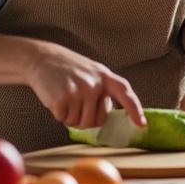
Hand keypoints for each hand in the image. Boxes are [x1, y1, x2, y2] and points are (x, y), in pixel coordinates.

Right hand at [26, 42, 145, 129]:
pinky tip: (56, 100)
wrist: (43, 59)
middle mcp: (95, 85)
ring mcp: (79, 91)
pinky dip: (59, 115)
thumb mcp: (93, 74)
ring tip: (66, 99)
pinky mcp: (62, 99)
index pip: (126, 94)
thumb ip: (104, 91)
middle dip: (86, 119)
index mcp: (106, 77)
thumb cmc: (70, 70)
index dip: (135, 110)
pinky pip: (64, 120)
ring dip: (71, 117)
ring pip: (79, 123)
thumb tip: (108, 117)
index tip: (141, 124)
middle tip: (76, 104)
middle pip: (97, 121)